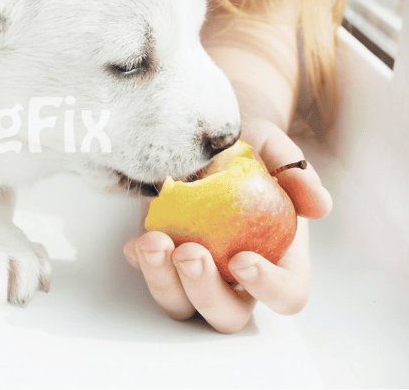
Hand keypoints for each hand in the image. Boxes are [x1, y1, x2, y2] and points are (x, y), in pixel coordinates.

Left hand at [123, 117, 331, 332]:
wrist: (206, 138)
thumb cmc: (249, 148)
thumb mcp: (273, 148)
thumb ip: (297, 173)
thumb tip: (319, 206)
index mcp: (279, 259)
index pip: (286, 295)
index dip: (268, 288)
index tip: (242, 259)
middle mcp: (236, 278)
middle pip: (227, 316)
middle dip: (205, 291)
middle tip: (190, 253)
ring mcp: (196, 273)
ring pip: (180, 305)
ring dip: (163, 281)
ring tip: (153, 242)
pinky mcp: (161, 259)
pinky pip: (147, 276)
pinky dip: (139, 263)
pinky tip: (135, 242)